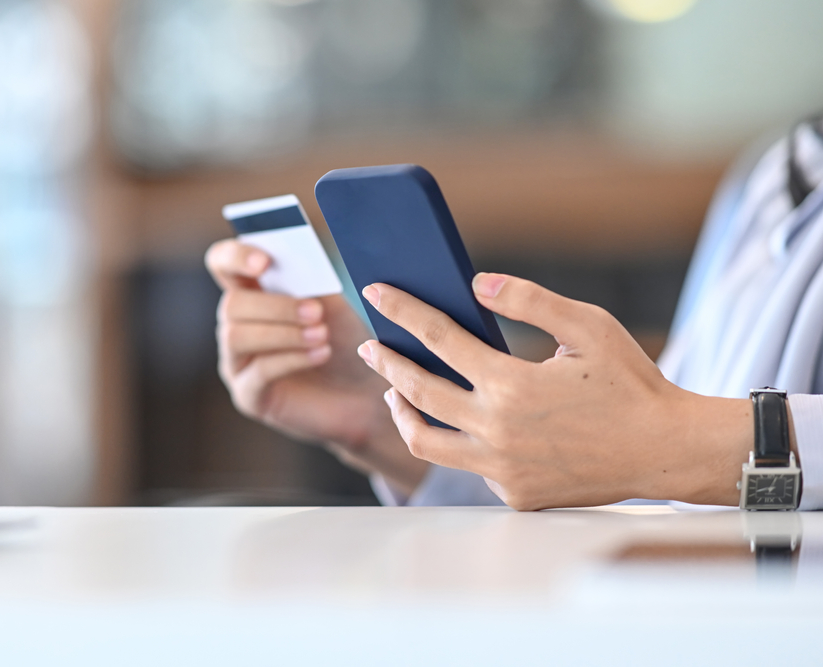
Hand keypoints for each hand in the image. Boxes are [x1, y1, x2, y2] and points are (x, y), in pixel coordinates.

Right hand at [204, 239, 428, 492]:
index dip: (236, 256)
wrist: (366, 391)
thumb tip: (301, 253)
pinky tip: (322, 354)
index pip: (221, 263)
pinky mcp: (249, 397)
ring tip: (322, 334)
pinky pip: (258, 372)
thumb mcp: (332, 301)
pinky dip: (291, 358)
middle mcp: (235, 326)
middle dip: (275, 305)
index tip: (266, 262)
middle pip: (231, 304)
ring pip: (237, 337)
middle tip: (316, 311)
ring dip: (284, 332)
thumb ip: (310, 277)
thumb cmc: (347, 340)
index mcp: (252, 293)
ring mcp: (237, 363)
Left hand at [356, 274, 754, 509]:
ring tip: (395, 391)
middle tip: (370, 345)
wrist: (665, 450)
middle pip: (416, 391)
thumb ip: (530, 301)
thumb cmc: (631, 383)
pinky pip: (469, 466)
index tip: (375, 293)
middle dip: (386, 362)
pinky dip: (459, 441)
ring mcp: (502, 469)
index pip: (437, 338)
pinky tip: (464, 422)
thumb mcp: (588, 326)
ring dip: (403, 413)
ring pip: (426, 443)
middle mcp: (496, 430)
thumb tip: (476, 285)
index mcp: (511, 384)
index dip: (402, 310)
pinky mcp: (514, 494)